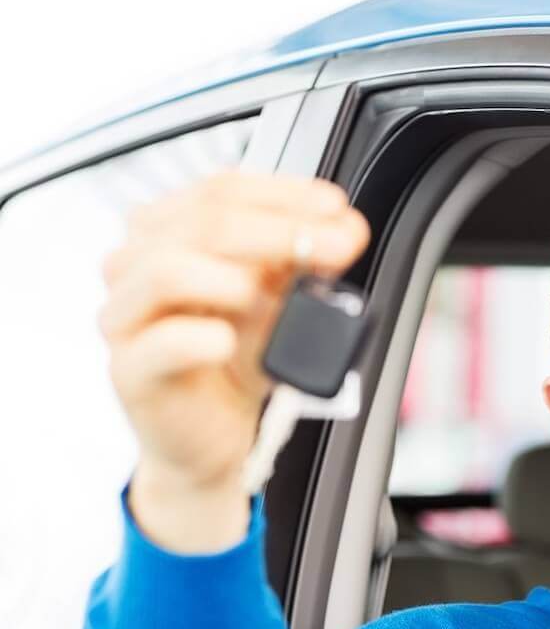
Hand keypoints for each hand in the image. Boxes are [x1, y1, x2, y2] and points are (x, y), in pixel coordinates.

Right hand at [99, 170, 370, 549]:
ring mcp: (126, 316)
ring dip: (234, 276)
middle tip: (337, 244)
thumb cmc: (236, 365)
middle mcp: (138, 264)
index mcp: (170, 233)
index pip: (220, 190)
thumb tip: (345, 230)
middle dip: (281, 230)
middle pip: (202, 223)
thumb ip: (304, 264)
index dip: (283, 194)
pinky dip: (201, 337)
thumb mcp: (279, 304)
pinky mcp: (130, 370)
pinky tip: (229, 340)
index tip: (336, 208)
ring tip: (272, 297)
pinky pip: (159, 342)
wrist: (212, 438)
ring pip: (166, 269)